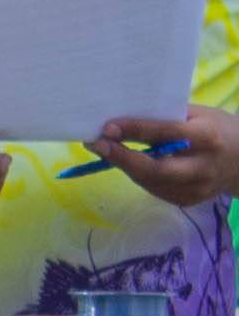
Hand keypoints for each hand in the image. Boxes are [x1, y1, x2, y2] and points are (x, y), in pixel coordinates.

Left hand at [86, 110, 238, 205]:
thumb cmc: (219, 129)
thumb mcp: (201, 115)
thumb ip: (169, 117)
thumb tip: (128, 117)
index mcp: (206, 138)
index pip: (166, 134)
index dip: (135, 131)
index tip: (108, 127)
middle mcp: (202, 167)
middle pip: (155, 169)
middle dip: (121, 158)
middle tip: (96, 144)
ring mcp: (195, 189)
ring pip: (150, 182)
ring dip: (124, 166)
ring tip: (105, 150)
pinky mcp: (188, 201)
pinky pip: (155, 189)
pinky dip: (138, 175)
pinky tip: (127, 163)